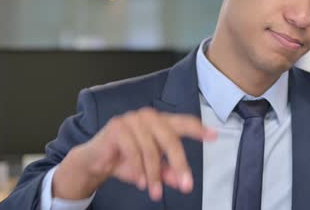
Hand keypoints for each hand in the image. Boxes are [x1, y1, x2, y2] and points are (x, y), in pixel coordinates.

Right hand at [52, 107, 216, 200]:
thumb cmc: (126, 160)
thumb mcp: (151, 169)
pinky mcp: (118, 127)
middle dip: (180, 164)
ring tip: (156, 193)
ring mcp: (132, 119)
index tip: (214, 136)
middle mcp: (149, 117)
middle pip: (171, 138)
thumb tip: (183, 181)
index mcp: (160, 122)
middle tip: (186, 186)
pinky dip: (139, 170)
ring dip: (154, 174)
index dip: (199, 129)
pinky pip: (133, 150)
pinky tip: (141, 183)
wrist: (95, 161)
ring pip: (151, 149)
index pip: (183, 122)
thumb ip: (168, 172)